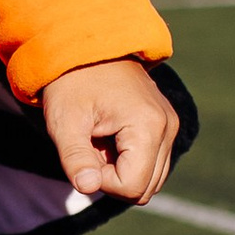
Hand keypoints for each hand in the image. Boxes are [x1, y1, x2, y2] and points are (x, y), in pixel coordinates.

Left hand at [40, 57, 178, 205]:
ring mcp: (170, 126)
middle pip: (144, 189)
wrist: (85, 45)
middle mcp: (168, 127)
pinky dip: (128, 161)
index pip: (132, 187)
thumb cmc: (71, 82)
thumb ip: (75, 159)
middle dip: (112, 178)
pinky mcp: (165, 125)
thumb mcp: (65, 121)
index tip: (84, 152)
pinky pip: (151, 163)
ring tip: (100, 139)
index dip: (102, 181)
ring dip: (120, 170)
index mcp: (148, 126)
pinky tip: (109, 137)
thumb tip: (88, 188)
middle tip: (90, 145)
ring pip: (150, 180)